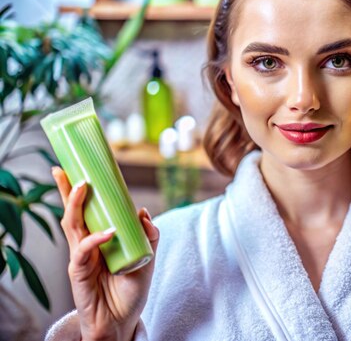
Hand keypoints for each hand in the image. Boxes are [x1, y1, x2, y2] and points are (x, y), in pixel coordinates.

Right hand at [53, 167, 159, 340]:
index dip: (82, 191)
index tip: (80, 168)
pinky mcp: (79, 272)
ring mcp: (81, 257)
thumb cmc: (130, 290)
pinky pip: (84, 250)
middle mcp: (87, 244)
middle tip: (62, 168)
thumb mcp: (147, 258)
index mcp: (101, 238)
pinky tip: (109, 233)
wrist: (121, 321)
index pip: (89, 210)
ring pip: (73, 225)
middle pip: (73, 212)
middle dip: (67, 189)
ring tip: (85, 185)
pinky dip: (96, 239)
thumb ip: (149, 236)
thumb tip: (143, 212)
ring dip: (76, 204)